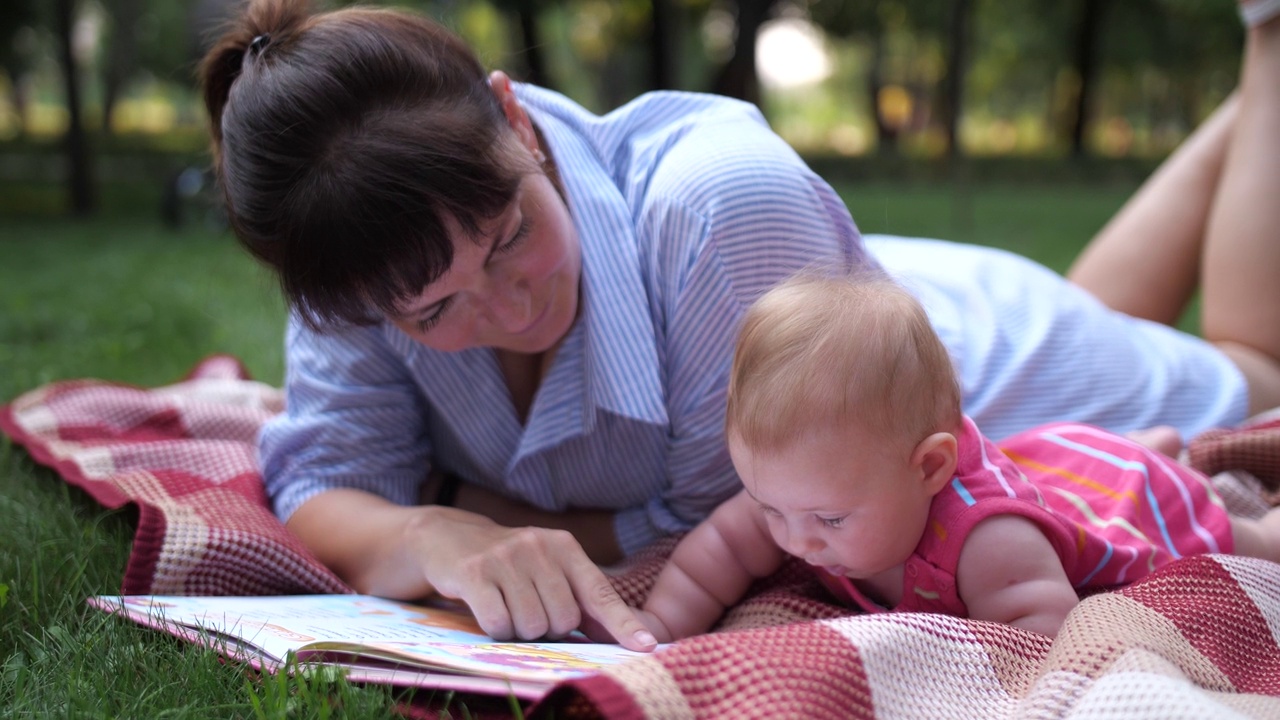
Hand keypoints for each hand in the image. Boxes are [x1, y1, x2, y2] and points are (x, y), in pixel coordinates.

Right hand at [412, 506, 657, 651]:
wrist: (447, 537)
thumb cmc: (509, 564)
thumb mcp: (549, 570)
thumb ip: (585, 601)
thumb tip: (632, 638)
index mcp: (565, 547)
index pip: (600, 594)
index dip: (623, 625)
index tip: (648, 648)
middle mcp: (539, 546)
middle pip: (563, 621)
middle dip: (546, 628)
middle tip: (525, 607)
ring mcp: (506, 557)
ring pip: (531, 626)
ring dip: (518, 630)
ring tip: (505, 605)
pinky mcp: (474, 572)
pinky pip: (499, 624)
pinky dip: (494, 629)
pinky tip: (486, 607)